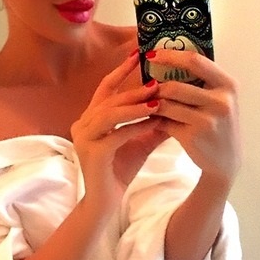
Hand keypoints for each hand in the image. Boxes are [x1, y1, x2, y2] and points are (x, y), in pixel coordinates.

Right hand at [71, 52, 168, 212]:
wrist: (105, 203)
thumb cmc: (119, 170)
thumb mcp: (139, 141)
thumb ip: (153, 123)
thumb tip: (176, 104)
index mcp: (90, 118)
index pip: (105, 88)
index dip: (121, 71)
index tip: (139, 55)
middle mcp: (82, 124)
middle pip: (109, 98)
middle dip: (134, 88)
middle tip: (157, 80)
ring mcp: (84, 138)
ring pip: (110, 113)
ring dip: (135, 105)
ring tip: (157, 99)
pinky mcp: (91, 153)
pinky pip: (115, 135)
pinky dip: (135, 127)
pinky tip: (153, 123)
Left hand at [149, 49, 240, 186]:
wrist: (226, 161)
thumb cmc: (218, 124)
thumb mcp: (219, 99)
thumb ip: (202, 81)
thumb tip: (168, 56)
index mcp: (228, 85)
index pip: (195, 61)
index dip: (170, 55)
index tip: (151, 53)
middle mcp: (220, 101)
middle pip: (175, 86)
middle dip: (155, 87)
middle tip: (145, 86)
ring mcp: (207, 120)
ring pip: (166, 104)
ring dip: (152, 103)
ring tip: (147, 103)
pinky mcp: (193, 137)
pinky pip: (164, 122)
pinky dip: (154, 119)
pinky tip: (150, 119)